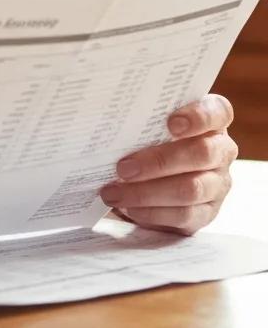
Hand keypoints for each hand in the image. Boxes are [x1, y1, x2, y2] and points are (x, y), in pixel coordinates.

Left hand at [100, 94, 237, 234]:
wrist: (154, 174)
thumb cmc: (148, 136)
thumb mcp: (148, 122)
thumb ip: (141, 117)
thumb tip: (107, 118)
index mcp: (211, 120)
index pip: (217, 112)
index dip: (198, 117)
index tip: (171, 123)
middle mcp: (220, 150)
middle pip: (202, 153)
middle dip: (159, 161)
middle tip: (122, 168)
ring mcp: (217, 183)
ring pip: (191, 188)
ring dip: (147, 192)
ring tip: (114, 193)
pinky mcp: (208, 211)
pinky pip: (185, 215)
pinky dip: (153, 212)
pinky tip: (129, 208)